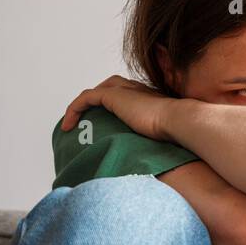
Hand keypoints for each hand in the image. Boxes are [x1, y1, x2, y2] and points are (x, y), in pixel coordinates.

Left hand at [60, 75, 176, 139]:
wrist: (178, 120)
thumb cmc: (177, 130)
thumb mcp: (166, 132)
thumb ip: (159, 136)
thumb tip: (156, 156)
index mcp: (148, 96)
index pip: (126, 93)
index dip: (113, 104)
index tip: (106, 122)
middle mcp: (135, 88)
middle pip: (108, 88)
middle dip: (96, 101)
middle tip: (87, 120)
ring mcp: (124, 90)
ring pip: (94, 93)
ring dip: (82, 107)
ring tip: (73, 124)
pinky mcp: (112, 95)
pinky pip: (85, 99)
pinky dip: (74, 110)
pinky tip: (68, 126)